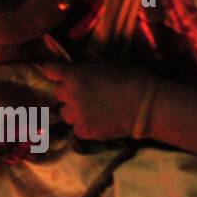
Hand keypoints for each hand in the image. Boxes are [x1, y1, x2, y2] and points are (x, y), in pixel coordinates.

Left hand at [38, 62, 153, 140]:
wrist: (147, 105)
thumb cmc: (131, 78)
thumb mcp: (106, 64)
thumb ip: (86, 68)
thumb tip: (79, 70)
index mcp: (73, 76)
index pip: (49, 70)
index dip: (50, 70)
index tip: (51, 71)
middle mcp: (70, 96)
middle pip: (58, 94)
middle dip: (68, 92)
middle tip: (83, 92)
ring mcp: (77, 116)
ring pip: (65, 113)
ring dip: (73, 110)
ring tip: (89, 109)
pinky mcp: (86, 132)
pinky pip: (76, 129)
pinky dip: (83, 126)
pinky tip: (96, 122)